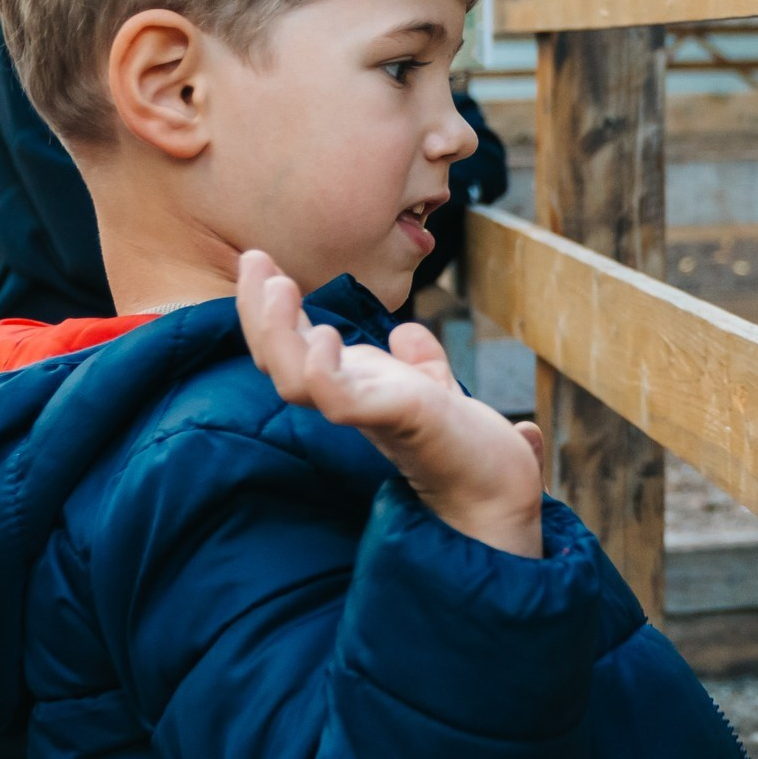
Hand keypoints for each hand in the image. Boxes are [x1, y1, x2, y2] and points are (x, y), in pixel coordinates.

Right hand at [236, 251, 547, 557]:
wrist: (504, 499)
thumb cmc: (474, 452)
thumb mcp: (437, 391)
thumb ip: (421, 364)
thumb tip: (407, 335)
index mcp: (356, 388)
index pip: (294, 348)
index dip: (269, 310)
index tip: (257, 261)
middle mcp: (352, 401)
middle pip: (277, 361)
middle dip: (257, 311)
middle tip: (253, 259)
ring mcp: (368, 413)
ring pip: (293, 380)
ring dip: (278, 331)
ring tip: (281, 285)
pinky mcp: (394, 421)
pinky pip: (338, 400)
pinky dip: (322, 370)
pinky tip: (325, 337)